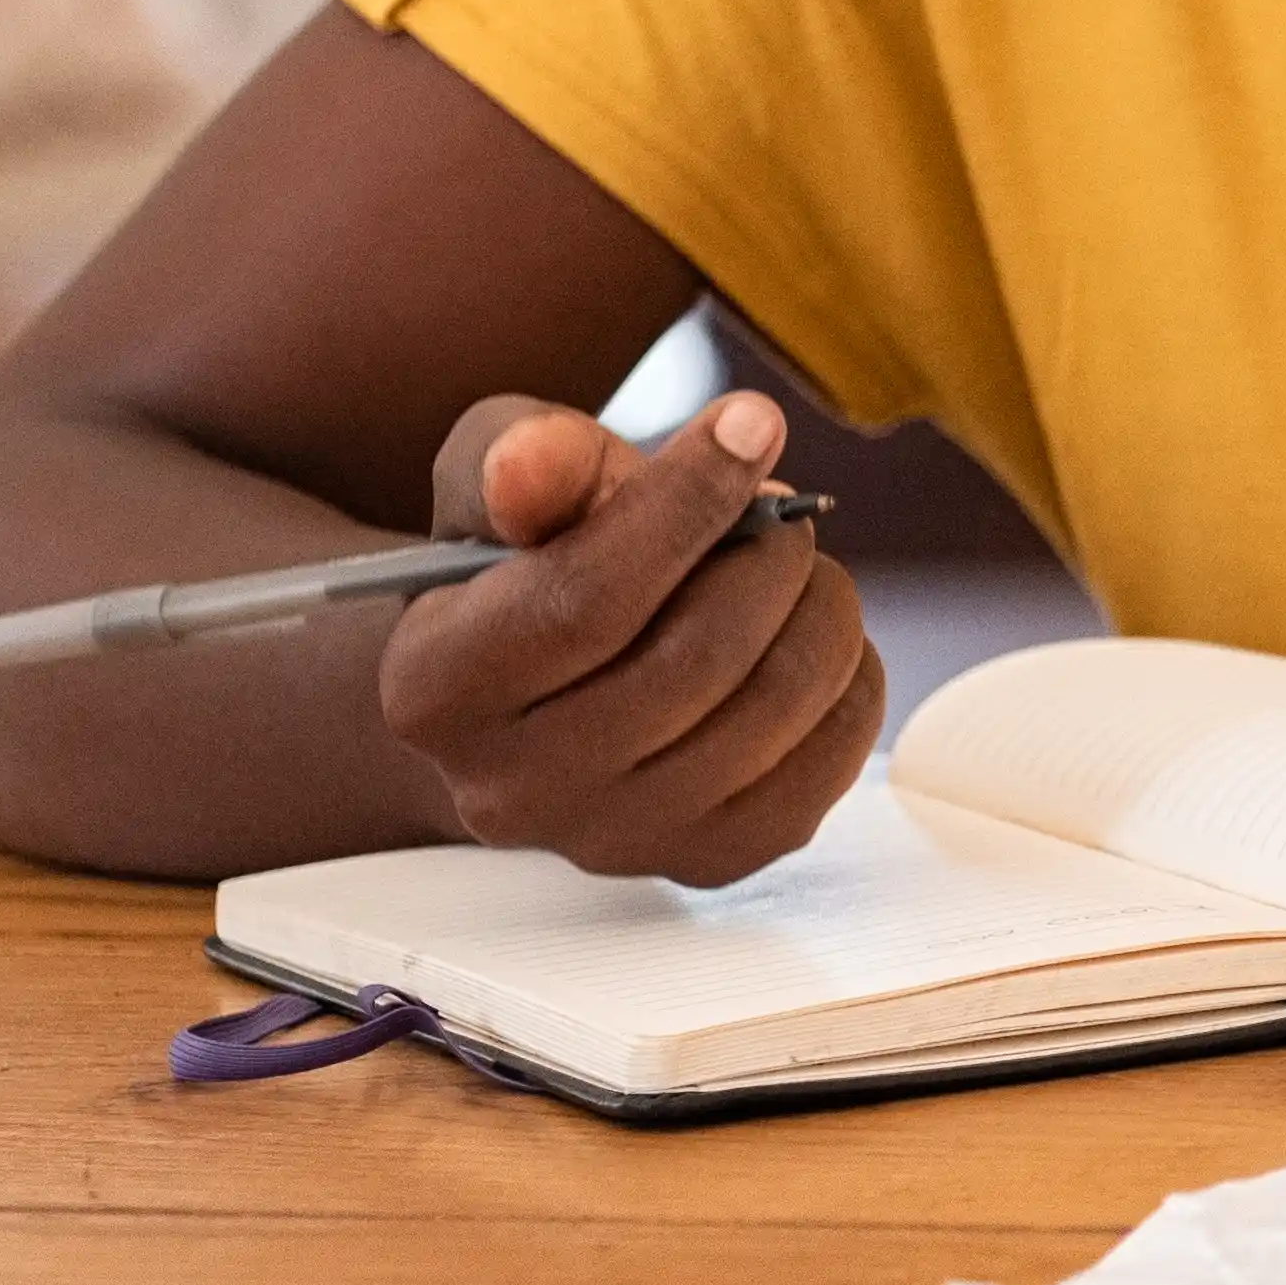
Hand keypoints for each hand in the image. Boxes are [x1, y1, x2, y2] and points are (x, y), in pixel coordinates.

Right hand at [377, 387, 881, 884]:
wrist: (537, 691)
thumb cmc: (523, 562)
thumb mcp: (499, 480)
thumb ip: (524, 458)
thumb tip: (533, 462)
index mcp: (436, 688)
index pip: (583, 600)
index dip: (687, 503)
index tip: (755, 423)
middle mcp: (510, 790)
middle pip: (694, 660)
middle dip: (769, 557)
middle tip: (781, 514)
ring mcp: (612, 841)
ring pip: (772, 710)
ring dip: (820, 609)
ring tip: (794, 570)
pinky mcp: (708, 861)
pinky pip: (826, 766)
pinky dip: (849, 681)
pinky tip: (808, 639)